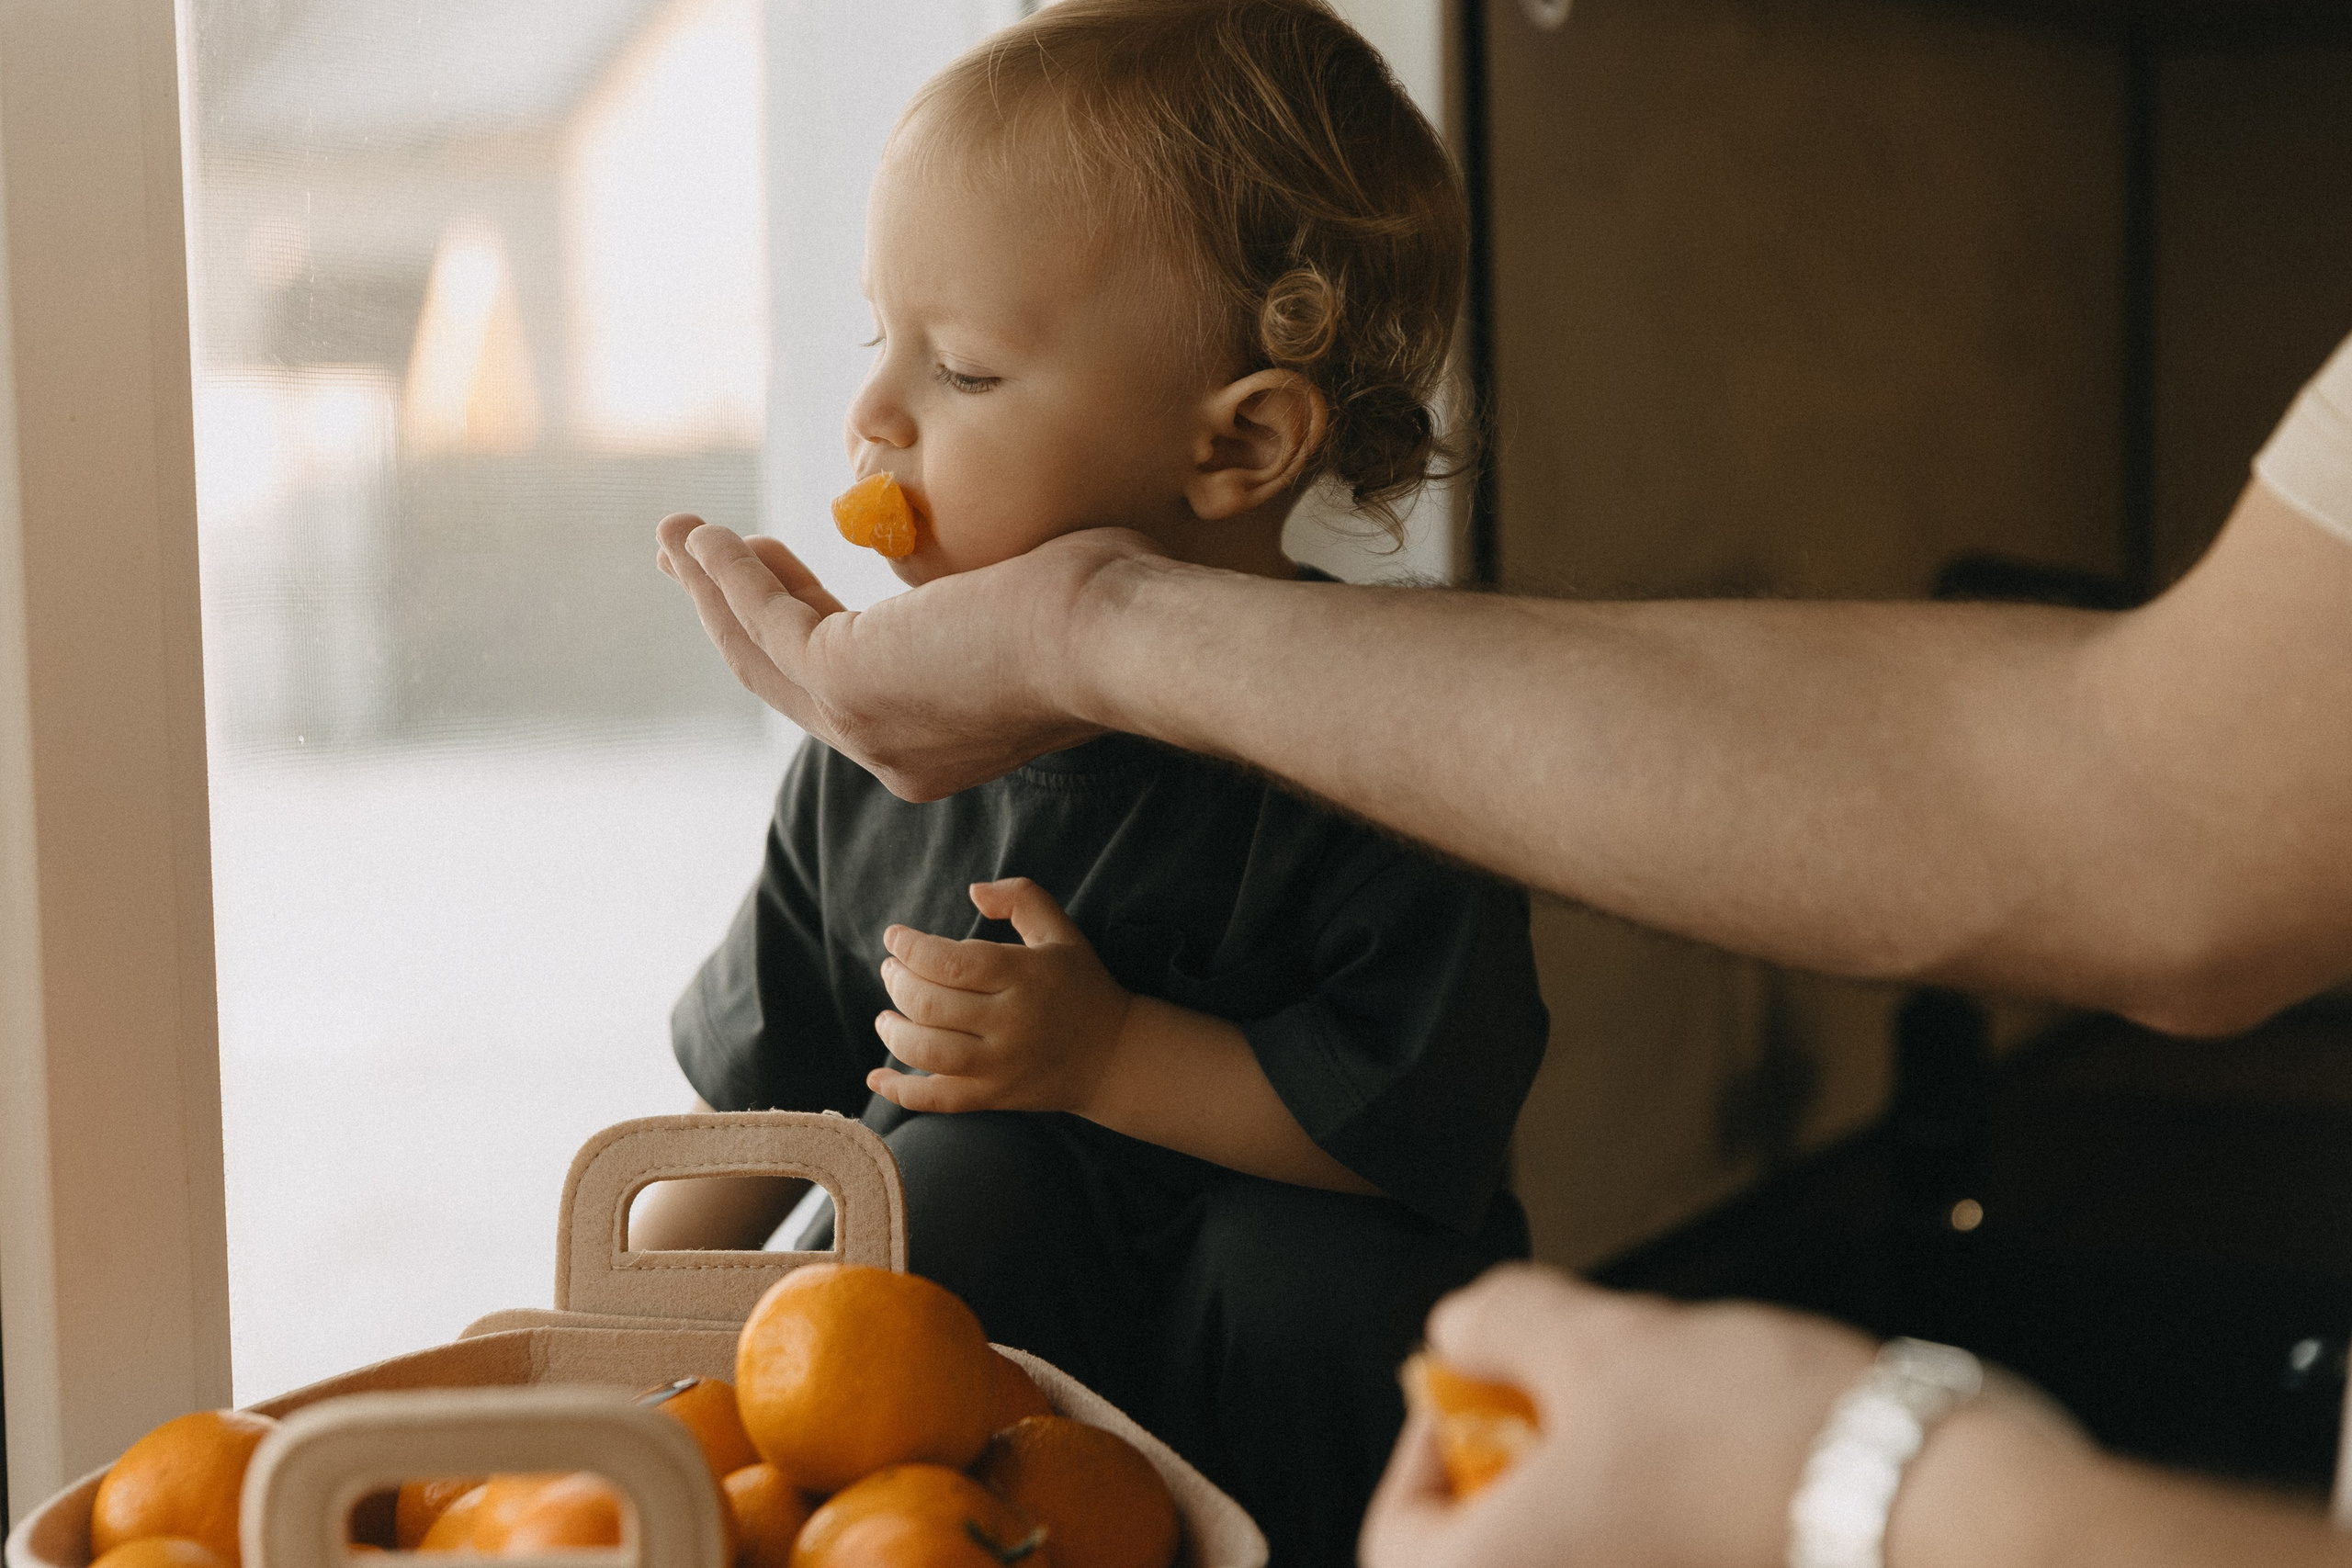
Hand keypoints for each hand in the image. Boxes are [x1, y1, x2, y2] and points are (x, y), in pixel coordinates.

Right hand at [654, 513, 1157, 799]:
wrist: (1120, 640)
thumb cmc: (1108, 616)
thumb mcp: (1034, 603)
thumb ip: (988, 598)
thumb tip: (987, 569)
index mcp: (942, 743)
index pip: (850, 683)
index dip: (798, 619)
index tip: (771, 565)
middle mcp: (896, 753)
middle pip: (787, 680)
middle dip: (732, 612)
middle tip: (693, 561)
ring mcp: (868, 727)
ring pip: (764, 655)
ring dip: (713, 589)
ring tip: (675, 537)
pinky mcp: (849, 682)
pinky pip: (770, 623)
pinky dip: (732, 577)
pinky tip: (709, 537)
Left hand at [865, 878, 1134, 1115]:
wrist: (1114, 1056)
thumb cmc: (1081, 985)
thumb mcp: (1061, 931)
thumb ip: (1021, 897)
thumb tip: (973, 892)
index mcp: (1024, 976)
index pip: (950, 961)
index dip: (911, 947)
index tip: (895, 937)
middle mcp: (1010, 1022)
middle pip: (930, 1004)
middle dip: (897, 982)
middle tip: (891, 970)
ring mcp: (1001, 1065)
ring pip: (927, 1052)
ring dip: (893, 1031)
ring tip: (886, 1015)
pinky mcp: (994, 1097)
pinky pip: (937, 1100)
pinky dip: (900, 1091)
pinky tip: (877, 1077)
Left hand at [1360, 1264, 1874, 1567]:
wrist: (1940, 1521)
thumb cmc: (1766, 1451)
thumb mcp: (1600, 1341)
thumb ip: (1499, 1323)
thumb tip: (1461, 1330)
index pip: (1394, 1536)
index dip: (1430, 1444)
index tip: (1482, 1388)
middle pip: (1496, 1549)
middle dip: (1533, 1462)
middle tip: (1585, 1398)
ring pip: (1583, 1554)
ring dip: (1605, 1488)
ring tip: (1669, 1425)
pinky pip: (1652, 1563)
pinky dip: (1662, 1524)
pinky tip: (1720, 1474)